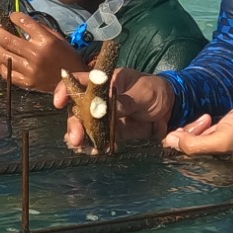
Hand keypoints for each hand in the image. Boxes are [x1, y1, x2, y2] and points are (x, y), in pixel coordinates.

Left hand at [0, 12, 85, 93]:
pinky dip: (1, 64)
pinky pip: (7, 72)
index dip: (14, 17)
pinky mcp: (26, 82)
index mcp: (46, 41)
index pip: (25, 23)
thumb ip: (39, 29)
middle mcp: (36, 54)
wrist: (73, 80)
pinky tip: (1, 59)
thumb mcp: (57, 38)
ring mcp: (30, 70)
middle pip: (8, 40)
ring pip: (3, 56)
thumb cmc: (66, 56)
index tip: (11, 16)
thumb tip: (20, 21)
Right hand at [56, 64, 174, 153]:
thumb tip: (108, 108)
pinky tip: (97, 150)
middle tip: (75, 138)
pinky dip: (96, 145)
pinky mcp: (113, 132)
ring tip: (83, 148)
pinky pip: (99, 139)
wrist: (172, 108)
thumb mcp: (142, 92)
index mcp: (103, 82)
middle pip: (77, 110)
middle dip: (73, 125)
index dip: (65, 90)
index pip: (77, 82)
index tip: (59, 103)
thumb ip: (125, 100)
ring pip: (85, 127)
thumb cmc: (155, 90)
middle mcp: (99, 99)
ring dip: (81, 138)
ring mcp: (104, 117)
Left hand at [164, 98, 232, 156]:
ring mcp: (215, 143)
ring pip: (193, 137)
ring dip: (194, 127)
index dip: (178, 143)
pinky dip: (201, 125)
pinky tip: (208, 119)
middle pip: (186, 146)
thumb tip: (171, 140)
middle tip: (201, 124)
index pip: (183, 157)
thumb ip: (196, 143)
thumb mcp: (222, 139)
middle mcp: (211, 155)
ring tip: (207, 119)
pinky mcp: (220, 133)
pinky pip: (202, 131)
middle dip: (187, 133)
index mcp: (210, 163)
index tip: (179, 132)